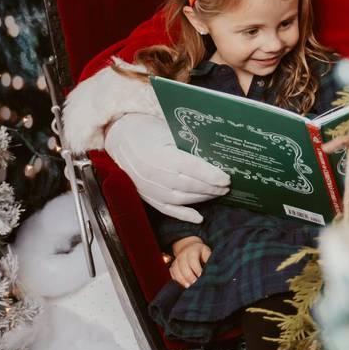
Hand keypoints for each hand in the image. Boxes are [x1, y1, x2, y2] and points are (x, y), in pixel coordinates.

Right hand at [105, 113, 229, 223]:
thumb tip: (216, 155)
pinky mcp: (146, 196)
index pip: (191, 168)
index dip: (211, 175)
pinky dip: (184, 215)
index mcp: (162, 155)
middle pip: (189, 185)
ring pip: (181, 199)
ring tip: (218, 194)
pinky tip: (199, 218)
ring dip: (202, 198)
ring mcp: (149, 188)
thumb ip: (189, 144)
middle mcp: (155, 174)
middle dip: (211, 188)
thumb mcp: (170, 131)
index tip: (227, 179)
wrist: (120, 138)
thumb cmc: (149, 131)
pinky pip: (167, 209)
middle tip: (227, 187)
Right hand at [169, 237, 210, 287]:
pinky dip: (177, 280)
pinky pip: (172, 274)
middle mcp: (182, 255)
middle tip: (195, 284)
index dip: (197, 269)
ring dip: (182, 280)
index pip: (193, 261)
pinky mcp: (172, 266)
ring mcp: (176, 261)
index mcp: (192, 251)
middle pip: (183, 267)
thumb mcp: (207, 252)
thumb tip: (213, 269)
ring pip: (176, 271)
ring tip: (189, 287)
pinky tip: (183, 285)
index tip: (201, 277)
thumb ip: (209, 259)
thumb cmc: (201, 252)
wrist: (189, 247)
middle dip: (189, 277)